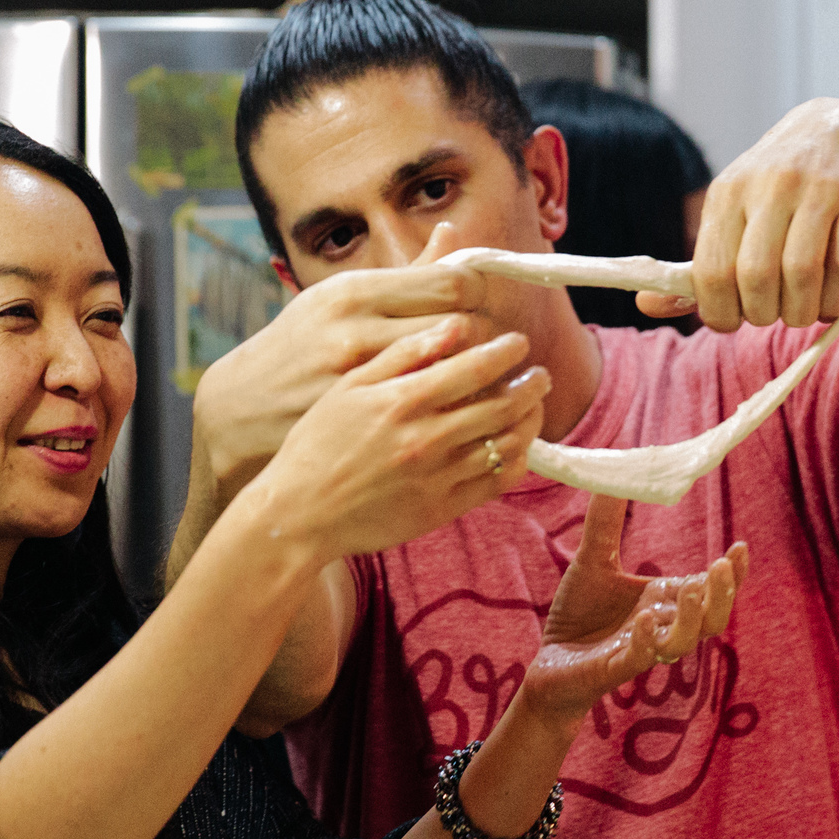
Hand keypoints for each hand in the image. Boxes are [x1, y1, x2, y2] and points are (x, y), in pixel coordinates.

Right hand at [193, 223, 489, 502]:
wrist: (243, 411)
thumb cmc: (299, 347)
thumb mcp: (340, 300)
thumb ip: (405, 276)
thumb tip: (451, 235)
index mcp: (352, 295)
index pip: (446, 286)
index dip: (481, 295)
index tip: (492, 306)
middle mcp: (356, 337)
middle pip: (460, 333)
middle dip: (495, 343)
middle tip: (515, 351)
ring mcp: (361, 389)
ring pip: (459, 383)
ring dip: (496, 386)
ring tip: (514, 386)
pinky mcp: (366, 430)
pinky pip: (441, 425)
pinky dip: (474, 423)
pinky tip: (486, 420)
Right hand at [256, 315, 549, 559]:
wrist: (298, 513)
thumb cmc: (318, 443)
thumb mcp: (349, 387)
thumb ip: (403, 354)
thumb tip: (452, 325)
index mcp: (402, 400)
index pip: (474, 366)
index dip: (505, 352)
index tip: (517, 343)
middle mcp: (425, 438)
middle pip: (501, 405)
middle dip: (530, 385)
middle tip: (539, 374)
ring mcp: (437, 476)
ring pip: (507, 443)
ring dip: (530, 421)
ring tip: (533, 406)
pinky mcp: (441, 509)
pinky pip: (496, 482)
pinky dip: (517, 461)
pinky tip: (516, 448)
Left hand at [519, 494, 747, 727]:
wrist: (549, 664)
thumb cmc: (578, 615)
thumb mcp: (592, 560)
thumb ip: (605, 520)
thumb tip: (616, 471)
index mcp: (664, 601)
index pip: (710, 589)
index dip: (732, 573)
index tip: (741, 546)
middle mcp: (662, 626)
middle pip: (712, 619)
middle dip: (723, 594)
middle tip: (724, 565)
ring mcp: (642, 650)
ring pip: (684, 642)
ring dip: (692, 617)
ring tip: (692, 586)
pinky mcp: (615, 669)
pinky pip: (641, 659)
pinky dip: (647, 641)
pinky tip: (644, 619)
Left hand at [645, 98, 838, 332]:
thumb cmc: (776, 187)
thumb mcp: (730, 209)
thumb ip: (694, 266)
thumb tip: (645, 305)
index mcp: (728, 192)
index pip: (711, 270)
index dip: (718, 311)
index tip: (731, 321)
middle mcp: (770, 187)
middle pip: (756, 276)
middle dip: (761, 314)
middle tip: (769, 316)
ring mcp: (818, 191)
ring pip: (801, 274)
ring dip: (799, 312)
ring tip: (800, 313)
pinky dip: (833, 300)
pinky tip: (828, 302)